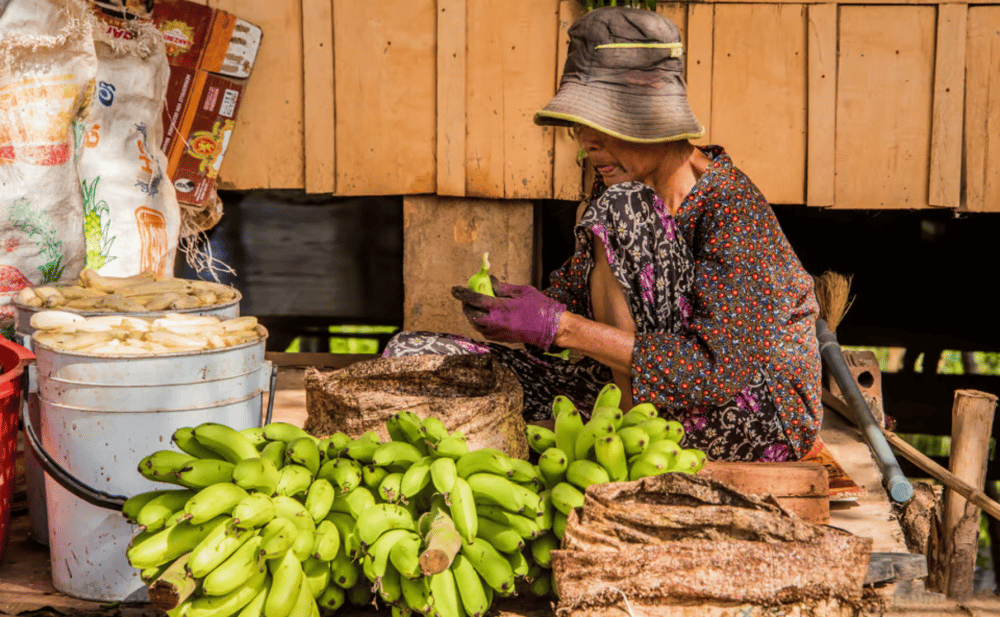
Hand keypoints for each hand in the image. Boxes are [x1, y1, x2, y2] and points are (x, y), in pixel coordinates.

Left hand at [451, 278, 565, 350]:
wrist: (550, 327)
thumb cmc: (538, 306)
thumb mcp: (521, 291)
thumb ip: (503, 287)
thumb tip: (490, 281)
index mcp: (500, 308)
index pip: (475, 299)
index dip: (463, 293)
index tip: (454, 289)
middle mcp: (496, 322)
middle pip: (471, 314)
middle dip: (466, 306)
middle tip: (466, 298)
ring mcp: (498, 332)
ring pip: (476, 325)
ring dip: (472, 315)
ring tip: (474, 307)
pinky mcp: (502, 339)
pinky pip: (484, 331)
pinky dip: (480, 323)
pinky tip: (484, 317)